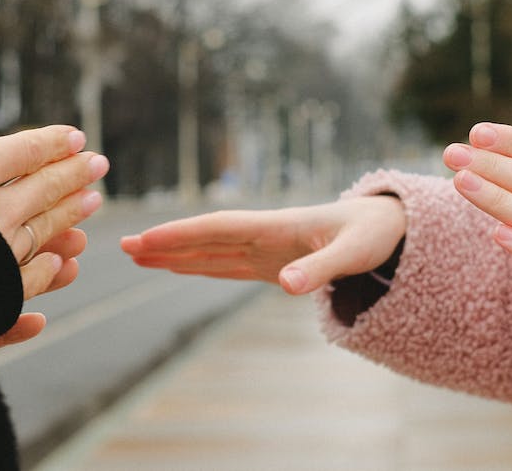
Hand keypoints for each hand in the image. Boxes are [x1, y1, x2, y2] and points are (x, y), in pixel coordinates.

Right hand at [0, 63, 109, 346]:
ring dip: (72, 212)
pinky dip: (50, 268)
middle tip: (100, 165)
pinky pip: (32, 276)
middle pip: (46, 186)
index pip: (26, 150)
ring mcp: (3, 249)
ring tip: (94, 201)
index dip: (52, 142)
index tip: (76, 137)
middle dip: (74, 173)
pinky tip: (63, 264)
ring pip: (47, 226)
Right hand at [120, 195, 405, 294]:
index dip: (181, 235)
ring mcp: (264, 248)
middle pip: (204, 238)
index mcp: (276, 227)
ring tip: (136, 254)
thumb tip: (285, 285)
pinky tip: (177, 266)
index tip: (146, 240)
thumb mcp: (353, 254)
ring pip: (209, 250)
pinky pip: (226, 263)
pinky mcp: (271, 262)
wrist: (389, 226)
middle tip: (122, 246)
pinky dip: (198, 264)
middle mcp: (263, 235)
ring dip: (174, 253)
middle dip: (164, 242)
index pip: (217, 229)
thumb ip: (320, 269)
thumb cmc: (373, 235)